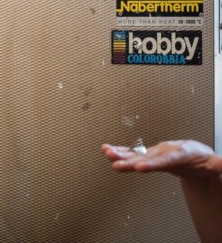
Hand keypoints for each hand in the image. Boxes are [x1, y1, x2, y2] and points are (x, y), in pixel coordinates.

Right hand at [102, 140, 220, 177]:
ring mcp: (156, 152)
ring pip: (137, 154)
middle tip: (116, 163)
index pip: (166, 159)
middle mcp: (165, 150)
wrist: (197, 156)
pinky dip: (120, 153)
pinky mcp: (149, 156)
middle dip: (130, 159)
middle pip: (147, 156)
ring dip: (121, 154)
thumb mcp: (215, 164)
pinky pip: (134, 154)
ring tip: (106, 153)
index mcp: (181, 153)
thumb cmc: (204, 160)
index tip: (140, 167)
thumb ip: (220, 165)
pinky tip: (108, 151)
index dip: (153, 163)